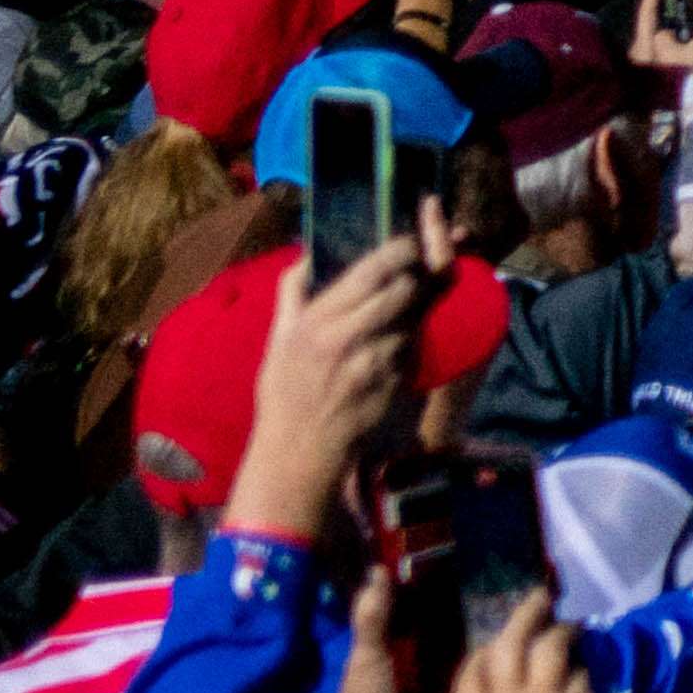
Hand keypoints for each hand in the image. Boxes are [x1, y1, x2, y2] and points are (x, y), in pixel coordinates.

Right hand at [226, 226, 441, 543]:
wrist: (301, 450)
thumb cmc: (285, 393)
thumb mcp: (277, 341)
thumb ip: (292, 295)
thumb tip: (306, 257)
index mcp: (317, 321)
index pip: (372, 271)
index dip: (400, 250)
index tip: (409, 243)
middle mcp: (348, 337)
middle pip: (404, 289)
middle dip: (415, 277)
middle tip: (413, 275)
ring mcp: (376, 360)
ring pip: (414, 318)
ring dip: (414, 312)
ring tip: (398, 316)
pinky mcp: (396, 382)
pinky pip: (414, 349)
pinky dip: (411, 344)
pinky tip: (393, 350)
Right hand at [451, 614, 619, 692]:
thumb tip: (503, 689)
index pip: (468, 672)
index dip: (485, 647)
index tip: (501, 636)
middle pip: (505, 646)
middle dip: (523, 617)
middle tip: (540, 600)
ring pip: (546, 647)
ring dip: (561, 630)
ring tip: (570, 625)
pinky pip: (577, 670)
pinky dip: (581, 661)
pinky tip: (586, 657)